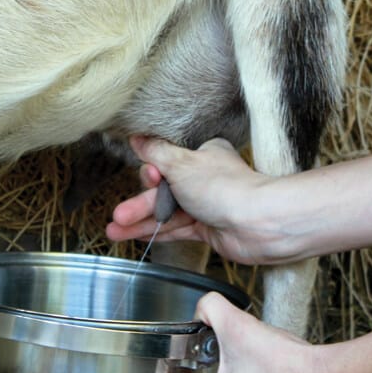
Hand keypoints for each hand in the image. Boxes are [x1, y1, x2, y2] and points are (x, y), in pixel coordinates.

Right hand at [106, 136, 287, 264]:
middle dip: (139, 204)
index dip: (152, 173)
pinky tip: (134, 235)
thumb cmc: (225, 188)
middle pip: (164, 190)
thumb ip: (156, 152)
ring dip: (141, 221)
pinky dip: (156, 232)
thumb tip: (137, 136)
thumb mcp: (181, 163)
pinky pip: (177, 230)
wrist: (257, 224)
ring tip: (114, 231)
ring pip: (168, 213)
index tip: (148, 178)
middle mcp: (205, 179)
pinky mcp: (210, 230)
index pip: (167, 161)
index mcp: (203, 155)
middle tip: (118, 215)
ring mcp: (207, 206)